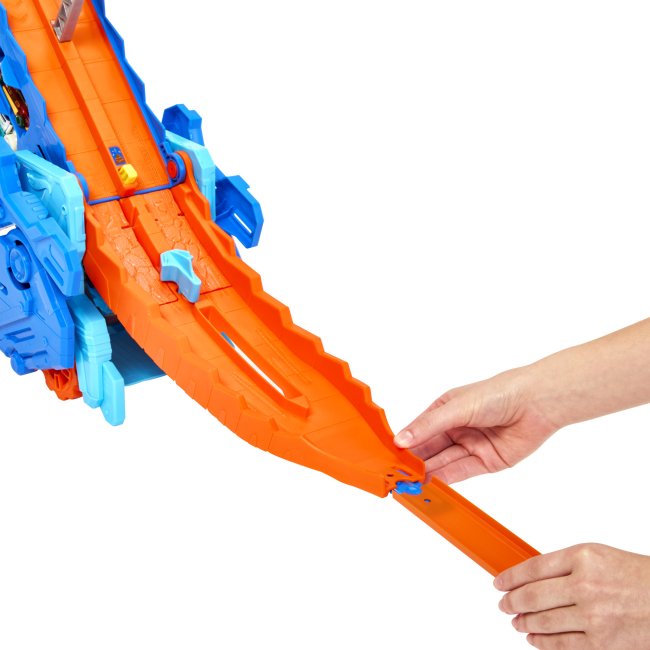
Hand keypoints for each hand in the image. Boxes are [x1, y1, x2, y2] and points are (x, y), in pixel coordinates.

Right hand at [393, 368, 559, 482]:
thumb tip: (401, 439)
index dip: (404, 442)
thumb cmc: (498, 393)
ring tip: (411, 482)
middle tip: (398, 474)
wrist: (537, 403)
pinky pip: (462, 471)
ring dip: (428, 472)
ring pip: (443, 461)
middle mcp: (456, 427)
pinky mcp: (486, 461)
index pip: (419, 429)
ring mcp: (471, 444)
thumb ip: (429, 426)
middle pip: (430, 448)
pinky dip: (446, 478)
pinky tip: (431, 482)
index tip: (390, 456)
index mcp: (445, 409)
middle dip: (414, 461)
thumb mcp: (457, 407)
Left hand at [495, 543, 649, 648]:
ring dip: (524, 622)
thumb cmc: (637, 576)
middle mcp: (585, 585)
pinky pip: (563, 644)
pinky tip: (534, 638)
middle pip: (532, 596)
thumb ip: (565, 565)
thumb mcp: (598, 556)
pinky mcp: (603, 643)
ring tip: (516, 620)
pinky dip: (542, 642)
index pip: (532, 568)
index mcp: (582, 557)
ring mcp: (593, 616)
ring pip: (543, 622)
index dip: (510, 577)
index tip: (499, 582)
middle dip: (512, 602)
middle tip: (503, 604)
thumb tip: (532, 576)